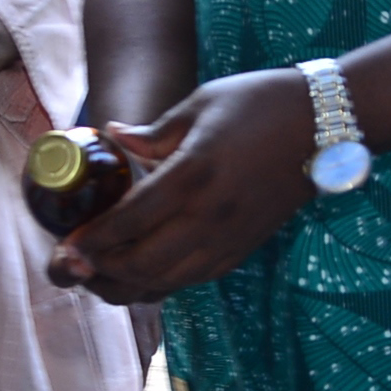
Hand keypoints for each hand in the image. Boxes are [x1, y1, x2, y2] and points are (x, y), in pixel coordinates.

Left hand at [48, 69, 316, 300]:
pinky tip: (136, 276)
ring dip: (124, 287)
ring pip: (166, 282)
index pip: (130, 221)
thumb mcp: (200, 104)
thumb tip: (111, 135)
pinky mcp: (242, 250)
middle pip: (141, 264)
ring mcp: (228, 239)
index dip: (92, 240)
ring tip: (95, 278)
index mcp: (193, 174)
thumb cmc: (260, 104)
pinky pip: (192, 281)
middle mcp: (209, 216)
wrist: (324, 126)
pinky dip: (158, 286)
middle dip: (99, 272)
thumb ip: (152, 132)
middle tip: (71, 266)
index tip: (66, 245)